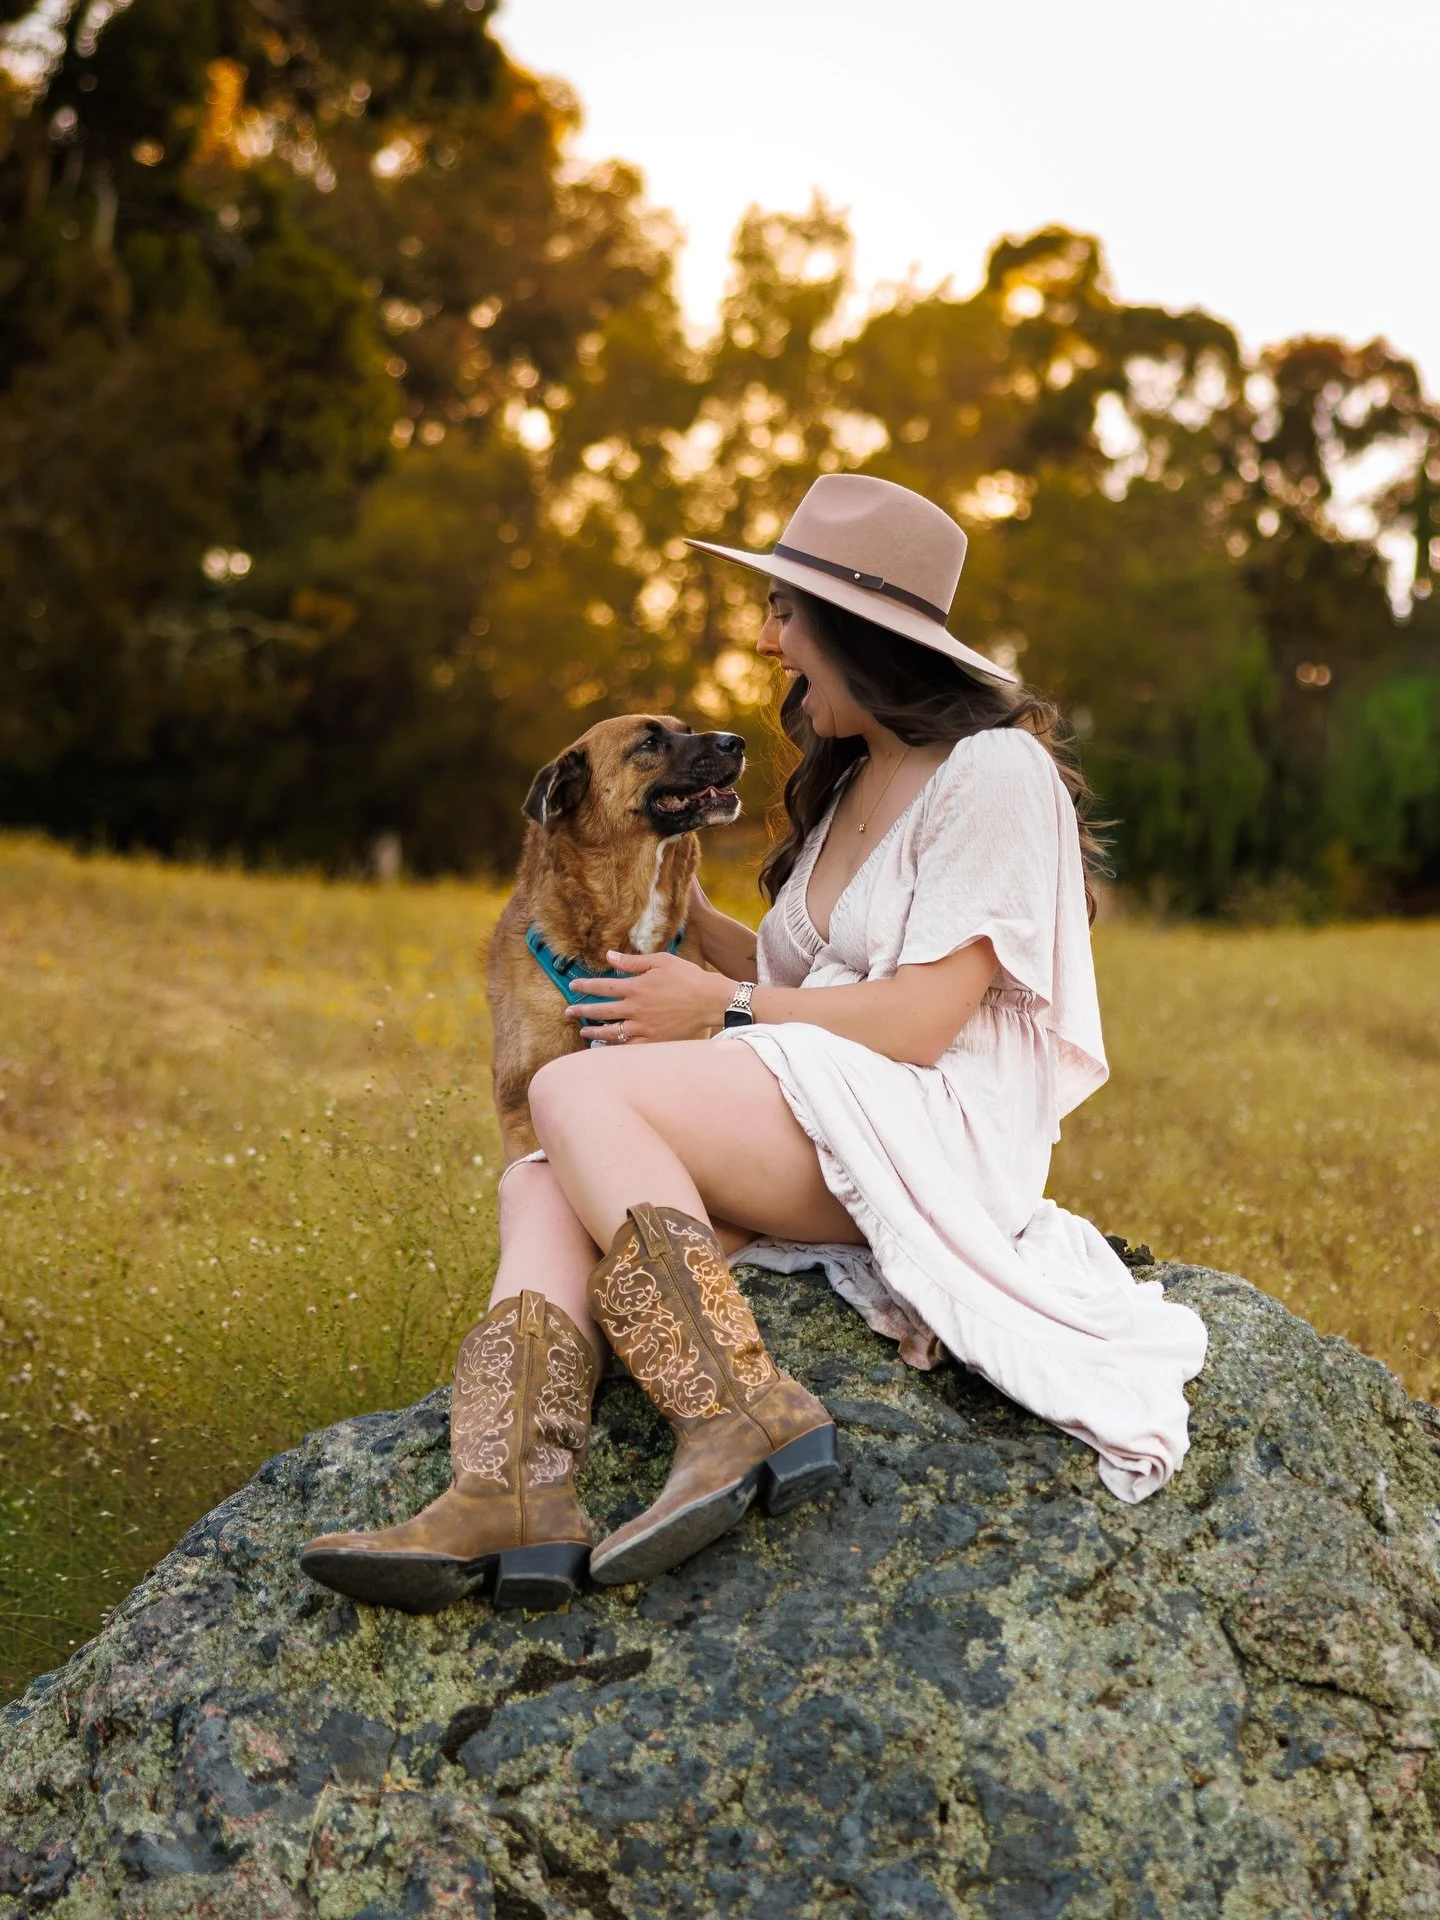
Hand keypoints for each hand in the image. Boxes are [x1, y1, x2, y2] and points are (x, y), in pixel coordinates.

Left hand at [567, 950, 731, 1044]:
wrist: (710, 1000)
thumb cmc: (687, 977)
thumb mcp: (660, 961)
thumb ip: (632, 961)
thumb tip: (609, 956)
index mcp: (635, 987)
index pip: (602, 986)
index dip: (585, 986)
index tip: (573, 985)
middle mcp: (635, 1009)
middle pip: (601, 1012)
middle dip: (581, 1011)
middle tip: (568, 1012)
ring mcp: (644, 1027)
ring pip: (611, 1033)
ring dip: (594, 1032)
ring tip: (583, 1032)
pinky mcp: (654, 1040)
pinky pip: (629, 1047)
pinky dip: (616, 1048)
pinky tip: (608, 1047)